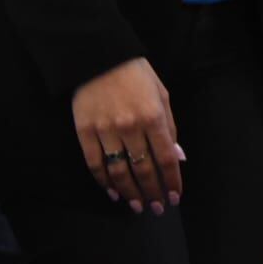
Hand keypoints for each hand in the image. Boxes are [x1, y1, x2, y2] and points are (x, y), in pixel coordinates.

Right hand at [72, 57, 183, 213]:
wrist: (99, 55)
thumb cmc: (135, 74)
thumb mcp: (161, 94)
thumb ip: (170, 126)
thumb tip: (178, 157)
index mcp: (153, 116)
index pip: (166, 157)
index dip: (171, 180)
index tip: (174, 197)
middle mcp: (131, 126)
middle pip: (144, 168)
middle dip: (153, 191)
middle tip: (157, 208)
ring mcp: (106, 130)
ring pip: (119, 171)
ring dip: (130, 192)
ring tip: (138, 205)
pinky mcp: (85, 131)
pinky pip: (95, 164)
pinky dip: (104, 182)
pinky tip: (113, 193)